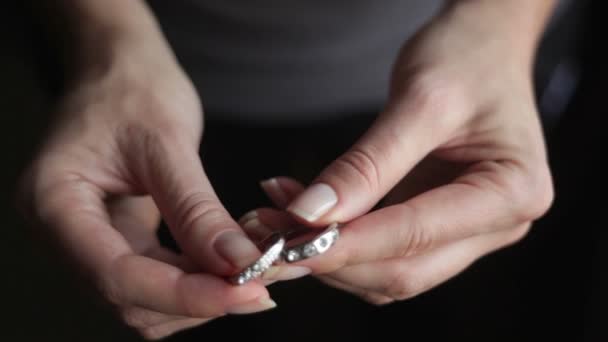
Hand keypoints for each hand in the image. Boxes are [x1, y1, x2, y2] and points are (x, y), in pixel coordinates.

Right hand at [18, 47, 273, 337]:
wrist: (121, 69)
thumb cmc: (132, 88)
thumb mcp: (166, 143)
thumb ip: (196, 210)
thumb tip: (236, 265)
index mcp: (54, 202)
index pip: (116, 275)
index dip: (184, 295)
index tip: (246, 292)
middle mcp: (62, 232)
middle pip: (128, 298)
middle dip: (197, 299)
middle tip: (259, 285)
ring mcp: (88, 240)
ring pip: (143, 300)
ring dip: (198, 297)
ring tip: (250, 275)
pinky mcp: (118, 239)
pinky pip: (155, 278)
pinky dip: (195, 280)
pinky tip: (229, 265)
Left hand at [244, 1, 553, 303]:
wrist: (482, 47)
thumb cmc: (466, 58)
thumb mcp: (420, 100)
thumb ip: (368, 164)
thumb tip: (312, 214)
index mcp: (512, 193)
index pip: (417, 234)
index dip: (349, 242)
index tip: (291, 240)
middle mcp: (497, 225)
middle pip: (404, 269)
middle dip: (332, 257)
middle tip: (270, 234)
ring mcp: (467, 231)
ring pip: (389, 271)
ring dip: (328, 253)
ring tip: (275, 218)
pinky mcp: (437, 226)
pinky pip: (383, 249)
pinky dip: (338, 240)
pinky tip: (299, 213)